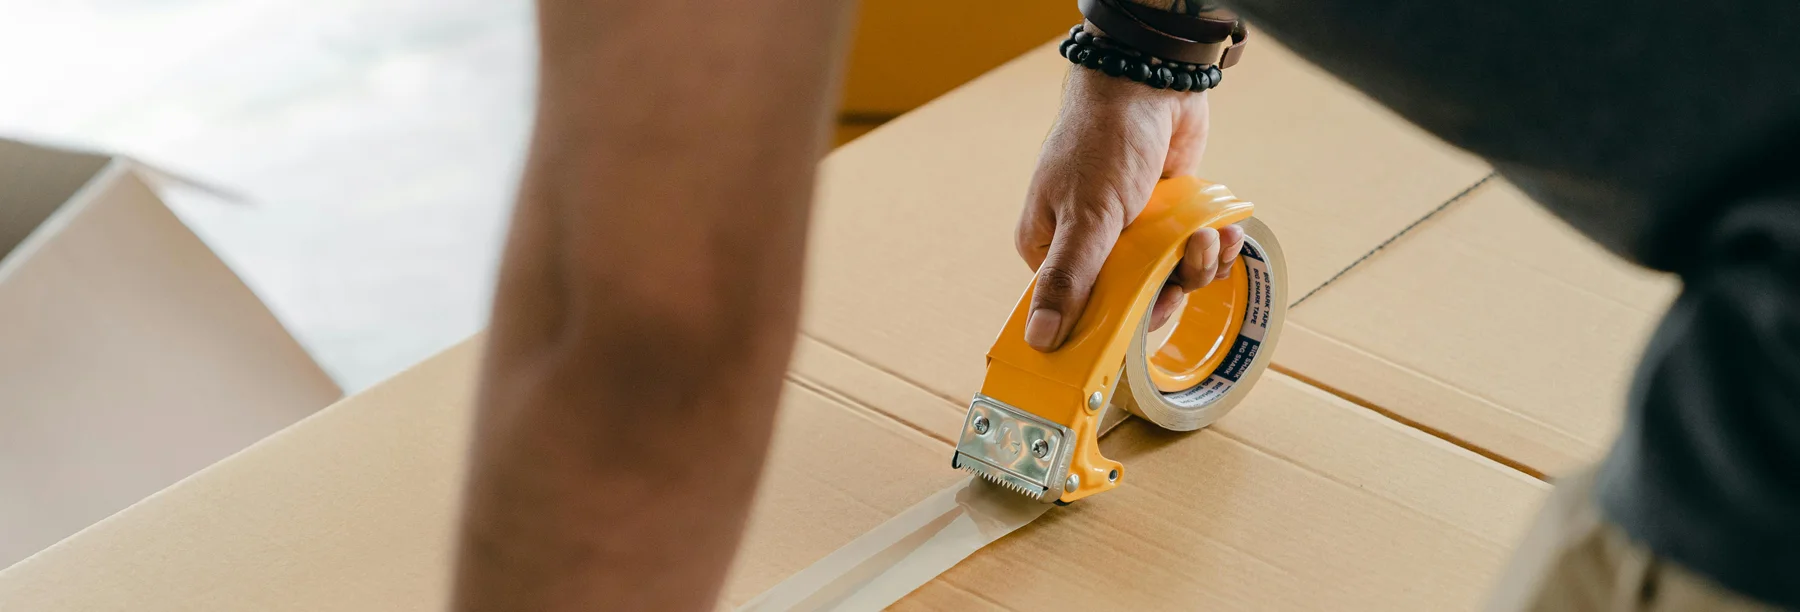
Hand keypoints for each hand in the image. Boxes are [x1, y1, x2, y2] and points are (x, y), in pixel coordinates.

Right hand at [1015, 66, 1243, 351]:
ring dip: (1199, 264)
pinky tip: (1225, 230)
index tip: (1150, 317)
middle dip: (1170, 287)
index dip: (1117, 323)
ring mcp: (1131, 233)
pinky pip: (1192, 254)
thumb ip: (1068, 281)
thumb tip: (1038, 341)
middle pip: (1133, 301)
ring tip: (1208, 236)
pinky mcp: (1168, 220)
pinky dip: (1215, 247)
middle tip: (1187, 262)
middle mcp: (1088, 246)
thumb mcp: (1086, 217)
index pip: (1079, 312)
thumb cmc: (1103, 141)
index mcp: (1051, 250)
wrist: (1149, 81)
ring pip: (1170, 280)